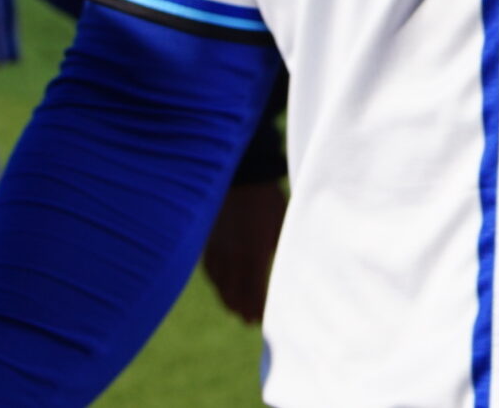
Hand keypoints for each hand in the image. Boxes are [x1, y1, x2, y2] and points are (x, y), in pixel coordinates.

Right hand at [202, 180, 286, 324]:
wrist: (242, 178)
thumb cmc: (269, 200)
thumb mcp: (283, 225)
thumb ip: (282, 249)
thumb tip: (290, 267)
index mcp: (255, 255)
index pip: (255, 292)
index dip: (258, 309)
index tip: (262, 321)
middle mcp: (233, 258)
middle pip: (235, 294)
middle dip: (243, 309)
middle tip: (250, 321)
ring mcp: (218, 251)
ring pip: (220, 285)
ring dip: (228, 300)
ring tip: (236, 310)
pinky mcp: (208, 243)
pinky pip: (210, 271)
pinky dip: (217, 284)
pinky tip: (221, 286)